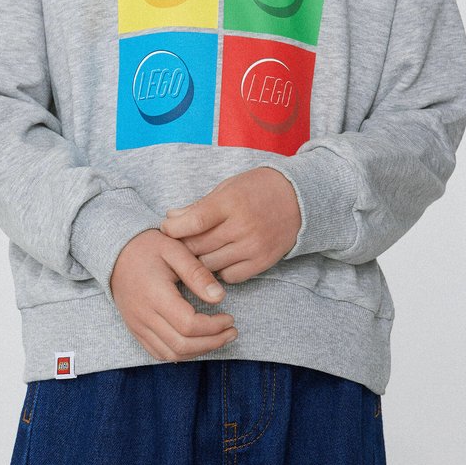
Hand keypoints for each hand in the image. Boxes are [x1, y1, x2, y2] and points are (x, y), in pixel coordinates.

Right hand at [110, 229, 237, 362]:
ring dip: (198, 351)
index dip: (213, 327)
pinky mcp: (135, 330)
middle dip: (212, 343)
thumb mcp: (175, 250)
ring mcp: (137, 326)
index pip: (188, 325)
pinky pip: (158, 353)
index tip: (230, 318)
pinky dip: (180, 353)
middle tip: (231, 331)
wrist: (115, 253)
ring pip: (171, 354)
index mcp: (155, 295)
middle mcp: (144, 316)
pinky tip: (197, 343)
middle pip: (182, 344)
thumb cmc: (147, 247)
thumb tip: (220, 297)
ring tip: (219, 338)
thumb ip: (197, 273)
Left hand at [160, 166, 301, 283]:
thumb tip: (171, 217)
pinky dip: (220, 270)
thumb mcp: (228, 187)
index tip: (166, 228)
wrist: (299, 199)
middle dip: (183, 245)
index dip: (174, 227)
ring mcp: (253, 247)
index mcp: (231, 202)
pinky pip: (230, 277)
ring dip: (199, 260)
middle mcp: (242, 226)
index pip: (195, 221)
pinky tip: (220, 258)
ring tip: (198, 250)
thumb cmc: (258, 189)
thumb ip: (200, 205)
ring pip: (210, 265)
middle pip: (199, 246)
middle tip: (178, 242)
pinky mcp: (262, 262)